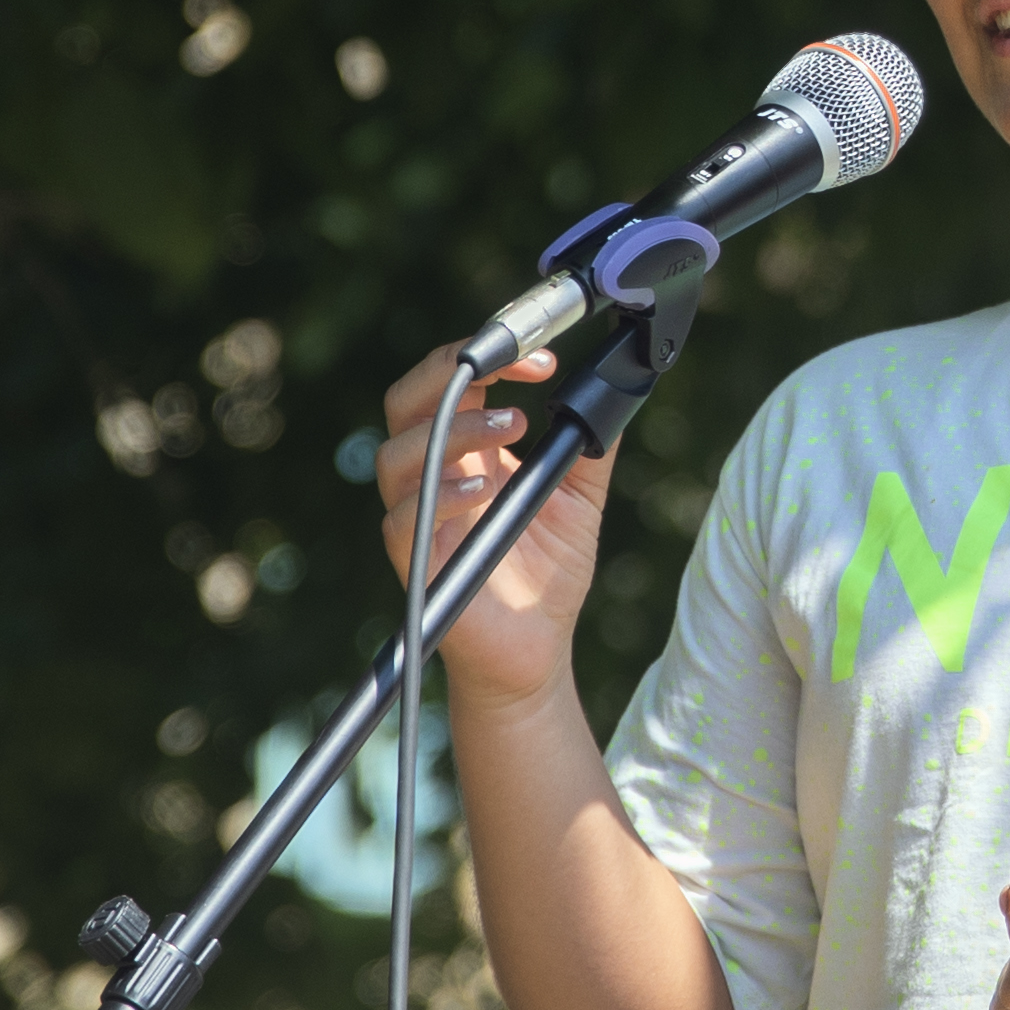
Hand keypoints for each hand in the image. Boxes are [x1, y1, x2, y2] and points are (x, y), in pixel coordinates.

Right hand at [372, 342, 619, 718]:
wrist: (536, 653)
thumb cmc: (547, 579)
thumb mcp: (581, 500)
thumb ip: (591, 447)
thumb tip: (611, 395)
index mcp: (470, 452)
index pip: (454, 381)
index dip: (489, 355)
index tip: (544, 363)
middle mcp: (437, 475)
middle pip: (407, 400)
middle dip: (449, 371)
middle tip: (508, 376)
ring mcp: (421, 517)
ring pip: (399, 452)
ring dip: (455, 428)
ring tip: (512, 429)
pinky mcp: (416, 562)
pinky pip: (402, 518)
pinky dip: (439, 496)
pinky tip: (484, 490)